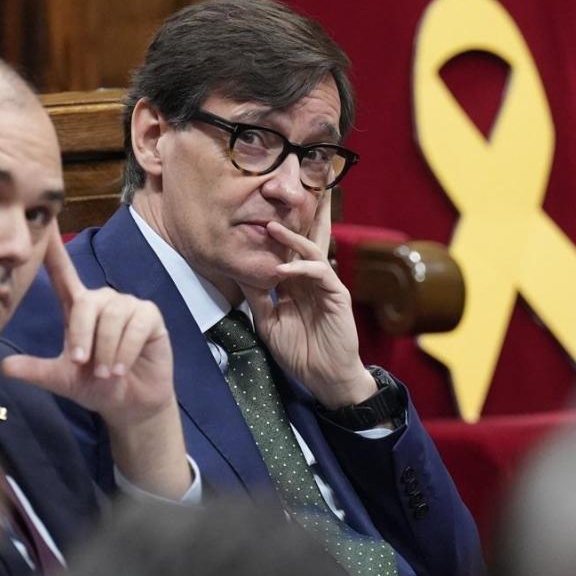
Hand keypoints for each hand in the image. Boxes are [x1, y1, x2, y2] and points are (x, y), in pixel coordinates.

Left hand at [2, 225, 174, 427]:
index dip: (54, 249)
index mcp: (78, 308)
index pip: (63, 273)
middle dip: (83, 337)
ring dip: (106, 350)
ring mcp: (128, 305)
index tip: (44, 223)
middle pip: (86, 303)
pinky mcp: (150, 316)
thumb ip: (36, 371)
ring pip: (112, 316)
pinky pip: (136, 325)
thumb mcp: (61, 379)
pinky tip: (121, 368)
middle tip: (84, 365)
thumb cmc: (95, 385)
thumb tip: (3, 366)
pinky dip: (125, 351)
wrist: (129, 403)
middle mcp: (102, 300)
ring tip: (105, 373)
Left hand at [244, 196, 376, 409]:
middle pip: (304, 242)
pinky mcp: (337, 294)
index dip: (274, 236)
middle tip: (276, 198)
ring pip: (312, 250)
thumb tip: (238, 273)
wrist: (324, 377)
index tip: (254, 217)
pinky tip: (283, 269)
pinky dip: (301, 268)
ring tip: (271, 228)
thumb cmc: (299, 352)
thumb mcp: (269, 322)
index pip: (285, 253)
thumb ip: (258, 297)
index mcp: (295, 284)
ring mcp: (325, 285)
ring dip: (292, 239)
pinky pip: (320, 272)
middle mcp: (310, 280)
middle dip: (295, 220)